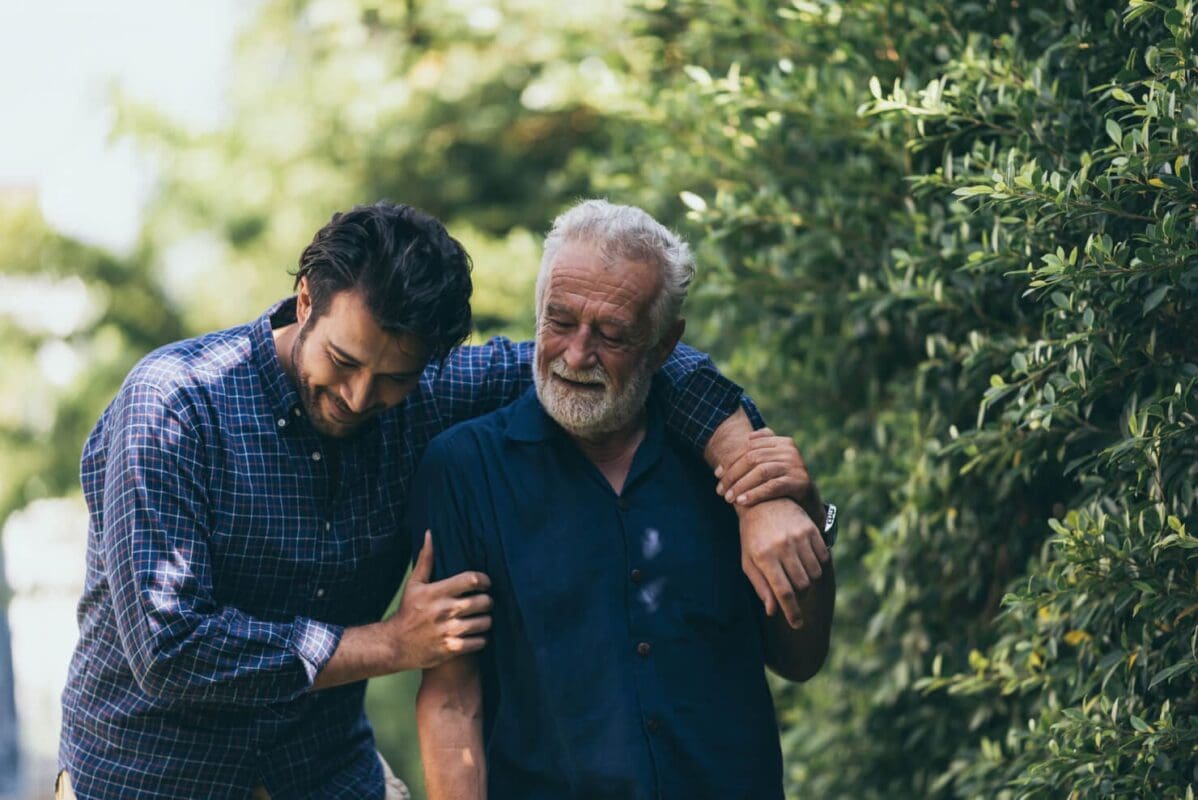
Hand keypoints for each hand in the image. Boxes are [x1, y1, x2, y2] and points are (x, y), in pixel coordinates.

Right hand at [381, 531, 492, 669]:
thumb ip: (426, 560)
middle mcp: (443, 610)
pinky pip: (479, 642)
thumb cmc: (408, 611)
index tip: (485, 583)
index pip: (471, 580)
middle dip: (488, 601)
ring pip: (484, 623)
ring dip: (487, 620)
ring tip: (482, 618)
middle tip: (485, 602)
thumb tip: (430, 534)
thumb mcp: (414, 584)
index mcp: (436, 592)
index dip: (484, 580)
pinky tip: (476, 635)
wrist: (394, 645)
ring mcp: (448, 631)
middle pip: (483, 601)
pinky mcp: (451, 649)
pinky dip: (481, 639)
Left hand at [715, 428, 822, 523]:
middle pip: (752, 458)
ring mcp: (796, 465)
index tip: (717, 474)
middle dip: (733, 474)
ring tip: (728, 498)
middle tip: (720, 490)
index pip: (749, 447)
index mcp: (781, 441)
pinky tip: (742, 502)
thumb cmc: (782, 482)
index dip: (730, 460)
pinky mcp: (800, 482)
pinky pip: (772, 486)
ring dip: (741, 485)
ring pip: (761, 471)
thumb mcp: (770, 465)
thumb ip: (754, 456)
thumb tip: (726, 459)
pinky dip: (754, 494)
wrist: (809, 502)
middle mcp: (789, 450)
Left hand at [736, 499, 828, 628]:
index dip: (792, 612)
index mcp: (764, 556)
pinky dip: (818, 566)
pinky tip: (807, 563)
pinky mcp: (811, 529)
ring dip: (810, 582)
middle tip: (795, 596)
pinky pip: (823, 558)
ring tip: (799, 578)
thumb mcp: (748, 561)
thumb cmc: (752, 537)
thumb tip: (772, 611)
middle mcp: (782, 546)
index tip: (797, 624)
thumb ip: (761, 586)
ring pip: (815, 574)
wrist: (762, 502)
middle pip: (802, 585)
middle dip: (800, 597)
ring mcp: (798, 537)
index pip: (783, 592)